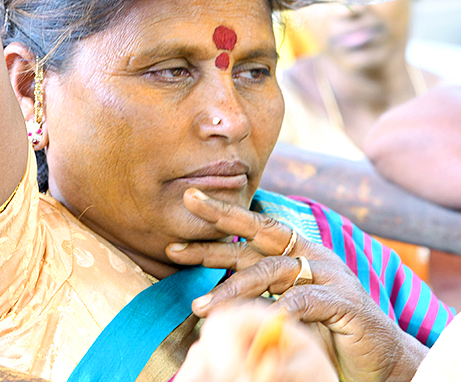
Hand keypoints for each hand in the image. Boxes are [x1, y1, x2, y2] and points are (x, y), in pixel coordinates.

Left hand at [166, 189, 425, 381]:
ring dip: (232, 288)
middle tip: (184, 216)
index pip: (252, 229)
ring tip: (200, 307)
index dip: (219, 218)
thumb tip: (208, 294)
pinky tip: (262, 319)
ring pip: (272, 271)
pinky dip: (283, 309)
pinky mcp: (343, 302)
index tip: (185, 206)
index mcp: (296, 251)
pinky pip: (306, 301)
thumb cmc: (329, 333)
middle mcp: (310, 255)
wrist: (383, 361)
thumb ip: (259, 294)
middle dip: (220, 221)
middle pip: (258, 233)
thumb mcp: (286, 307)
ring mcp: (328, 275)